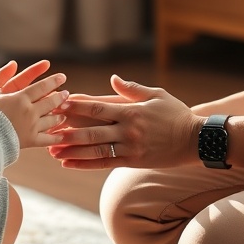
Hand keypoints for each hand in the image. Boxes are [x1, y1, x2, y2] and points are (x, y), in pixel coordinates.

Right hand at [0, 60, 68, 148]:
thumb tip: (13, 63)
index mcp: (21, 98)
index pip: (42, 87)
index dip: (53, 81)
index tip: (62, 77)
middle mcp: (30, 111)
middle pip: (50, 102)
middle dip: (60, 97)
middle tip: (67, 94)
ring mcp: (32, 127)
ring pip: (51, 120)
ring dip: (59, 116)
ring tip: (63, 115)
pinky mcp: (30, 141)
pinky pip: (47, 139)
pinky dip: (56, 137)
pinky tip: (61, 136)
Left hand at [48, 75, 203, 169]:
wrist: (195, 139)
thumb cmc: (176, 114)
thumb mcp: (156, 94)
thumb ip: (132, 89)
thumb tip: (113, 79)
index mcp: (131, 110)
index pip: (98, 108)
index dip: (76, 106)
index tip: (59, 103)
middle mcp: (128, 129)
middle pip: (91, 129)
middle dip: (67, 128)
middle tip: (47, 127)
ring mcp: (130, 147)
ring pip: (94, 149)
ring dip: (71, 149)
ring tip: (52, 149)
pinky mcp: (133, 161)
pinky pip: (104, 163)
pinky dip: (84, 163)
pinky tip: (68, 163)